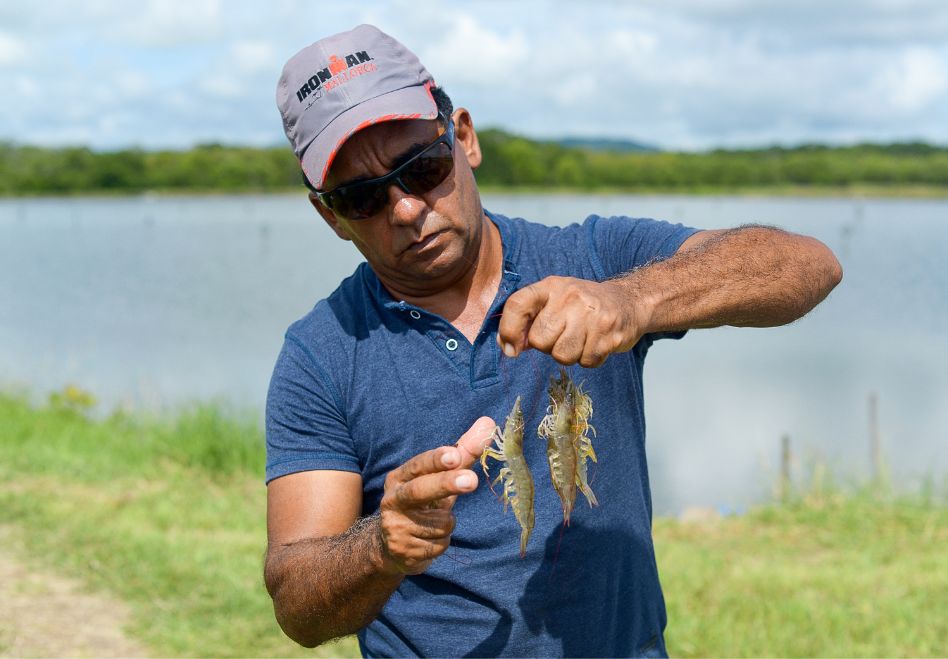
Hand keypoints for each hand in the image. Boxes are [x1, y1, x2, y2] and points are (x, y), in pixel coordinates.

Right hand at [377, 416, 494, 574]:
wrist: (391, 547)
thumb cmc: (423, 503)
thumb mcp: (439, 478)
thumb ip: (463, 452)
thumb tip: (488, 423)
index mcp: (399, 478)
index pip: (418, 465)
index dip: (436, 460)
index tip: (454, 455)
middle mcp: (392, 500)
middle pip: (420, 491)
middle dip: (446, 484)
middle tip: (471, 480)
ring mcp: (396, 527)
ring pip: (441, 522)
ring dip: (448, 522)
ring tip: (435, 522)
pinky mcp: (404, 551)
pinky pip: (439, 544)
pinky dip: (442, 542)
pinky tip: (429, 540)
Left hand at [497, 276, 645, 366]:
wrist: (628, 302)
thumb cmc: (581, 306)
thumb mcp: (552, 302)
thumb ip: (527, 321)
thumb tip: (507, 346)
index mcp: (551, 287)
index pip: (518, 305)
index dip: (509, 330)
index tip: (512, 348)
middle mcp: (570, 297)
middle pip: (540, 340)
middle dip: (547, 346)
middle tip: (562, 336)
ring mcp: (591, 315)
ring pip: (562, 356)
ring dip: (568, 355)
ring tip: (579, 340)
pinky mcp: (609, 335)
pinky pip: (585, 362)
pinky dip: (588, 359)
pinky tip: (595, 343)